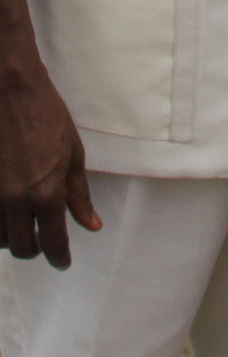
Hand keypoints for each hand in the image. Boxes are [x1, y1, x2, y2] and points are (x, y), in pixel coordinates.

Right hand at [0, 56, 100, 268]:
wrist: (10, 93)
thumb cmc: (47, 118)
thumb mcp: (73, 155)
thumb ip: (79, 195)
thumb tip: (91, 225)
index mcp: (45, 194)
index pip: (51, 242)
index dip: (59, 257)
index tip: (63, 262)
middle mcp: (15, 201)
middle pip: (22, 248)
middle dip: (36, 249)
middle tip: (46, 242)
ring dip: (14, 238)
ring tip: (27, 225)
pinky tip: (9, 215)